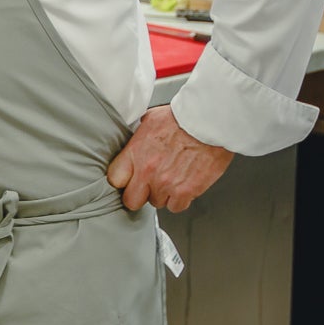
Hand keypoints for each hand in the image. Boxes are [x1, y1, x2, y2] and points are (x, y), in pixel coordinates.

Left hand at [106, 105, 231, 213]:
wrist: (209, 122)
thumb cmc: (184, 117)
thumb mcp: (151, 119)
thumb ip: (139, 135)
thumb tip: (134, 137)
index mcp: (136, 152)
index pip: (114, 179)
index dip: (122, 181)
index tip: (128, 180)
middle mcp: (148, 171)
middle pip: (131, 200)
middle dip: (139, 195)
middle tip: (148, 186)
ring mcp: (166, 184)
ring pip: (156, 203)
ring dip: (163, 194)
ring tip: (173, 178)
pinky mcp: (186, 191)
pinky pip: (176, 207)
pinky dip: (181, 199)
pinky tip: (185, 184)